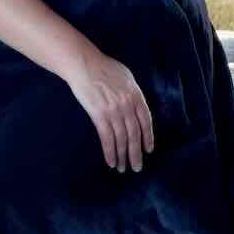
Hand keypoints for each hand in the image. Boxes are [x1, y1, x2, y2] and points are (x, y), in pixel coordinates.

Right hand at [68, 49, 154, 172]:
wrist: (85, 65)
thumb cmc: (104, 67)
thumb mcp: (126, 77)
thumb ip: (132, 93)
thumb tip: (136, 108)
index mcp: (135, 94)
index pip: (145, 120)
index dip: (148, 137)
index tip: (149, 149)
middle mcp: (127, 104)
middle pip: (134, 134)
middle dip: (136, 153)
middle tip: (137, 167)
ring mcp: (114, 111)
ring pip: (121, 139)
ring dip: (122, 156)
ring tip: (122, 168)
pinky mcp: (99, 116)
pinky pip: (107, 139)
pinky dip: (110, 152)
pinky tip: (111, 162)